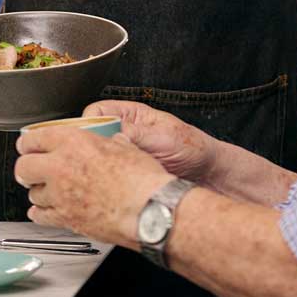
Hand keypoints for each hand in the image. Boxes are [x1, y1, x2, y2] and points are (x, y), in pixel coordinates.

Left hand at [15, 127, 170, 246]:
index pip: (33, 138)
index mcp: (73, 142)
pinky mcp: (64, 218)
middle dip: (27, 167)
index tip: (29, 146)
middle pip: (23, 166)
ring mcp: (60, 195)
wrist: (149, 210)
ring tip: (50, 191)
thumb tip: (110, 142)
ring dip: (39, 191)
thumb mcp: (125, 147)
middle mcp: (60, 167)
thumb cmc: (142, 179)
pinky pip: (39, 216)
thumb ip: (108, 143)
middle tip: (33, 168)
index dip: (28, 143)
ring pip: (32, 193)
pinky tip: (44, 210)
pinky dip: (40, 213)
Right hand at [84, 100, 215, 183]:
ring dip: (99, 165)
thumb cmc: (191, 146)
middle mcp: (124, 132)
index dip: (89, 123)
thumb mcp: (163, 136)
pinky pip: (109, 174)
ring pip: (98, 157)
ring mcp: (125, 153)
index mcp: (131, 115)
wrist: (207, 173)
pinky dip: (108, 179)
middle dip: (91, 147)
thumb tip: (110, 135)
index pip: (96, 112)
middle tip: (96, 159)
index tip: (89, 138)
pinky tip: (114, 184)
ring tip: (107, 173)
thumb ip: (136, 134)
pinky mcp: (127, 172)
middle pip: (92, 135)